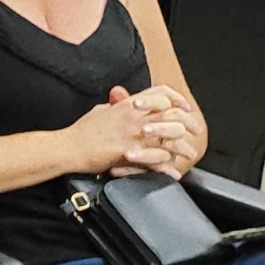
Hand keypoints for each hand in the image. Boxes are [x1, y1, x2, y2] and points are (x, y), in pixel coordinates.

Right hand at [66, 84, 194, 177]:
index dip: (176, 98)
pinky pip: (156, 158)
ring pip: (169, 136)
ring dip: (182, 146)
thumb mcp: (99, 111)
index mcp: (127, 104)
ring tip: (188, 154)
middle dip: (188, 122)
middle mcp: (133, 115)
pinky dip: (167, 166)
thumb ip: (114, 105)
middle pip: (171, 113)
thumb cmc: (81, 131)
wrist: (68, 148)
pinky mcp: (130, 151)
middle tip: (195, 131)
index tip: (184, 108)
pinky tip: (173, 171)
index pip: (160, 93)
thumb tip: (120, 101)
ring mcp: (133, 133)